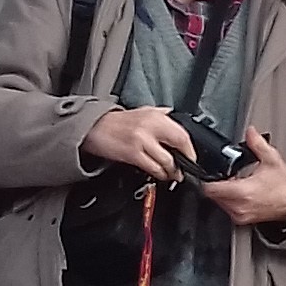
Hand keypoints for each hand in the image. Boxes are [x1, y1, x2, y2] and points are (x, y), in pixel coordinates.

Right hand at [80, 106, 195, 181]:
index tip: (191, 157)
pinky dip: (159, 173)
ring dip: (172, 171)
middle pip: (179, 144)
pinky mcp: (132, 154)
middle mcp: (150, 126)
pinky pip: (153, 167)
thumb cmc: (117, 121)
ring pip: (167, 160)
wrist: (93, 127)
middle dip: (185, 160)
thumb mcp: (142, 111)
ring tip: (173, 174)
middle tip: (185, 168)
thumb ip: (160, 114)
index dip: (190, 148)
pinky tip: (160, 174)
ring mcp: (141, 140)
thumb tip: (174, 115)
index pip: (182, 133)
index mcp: (156, 116)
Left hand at [201, 126, 285, 224]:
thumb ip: (257, 144)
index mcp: (243, 191)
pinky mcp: (241, 220)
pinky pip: (226, 209)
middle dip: (217, 184)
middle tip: (229, 176)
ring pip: (218, 202)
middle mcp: (239, 206)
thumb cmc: (283, 184)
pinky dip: (228, 201)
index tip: (212, 173)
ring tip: (236, 185)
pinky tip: (240, 194)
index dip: (208, 179)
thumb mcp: (271, 159)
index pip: (210, 189)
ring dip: (222, 193)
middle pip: (212, 195)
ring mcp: (239, 215)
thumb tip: (250, 132)